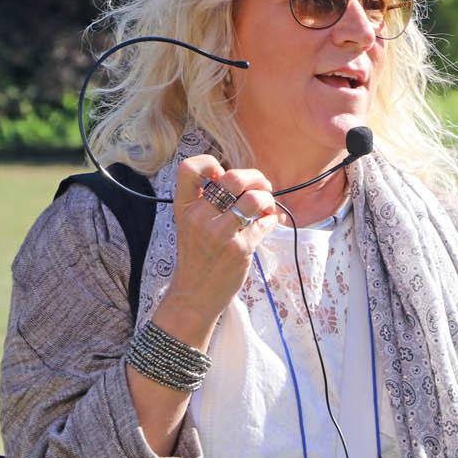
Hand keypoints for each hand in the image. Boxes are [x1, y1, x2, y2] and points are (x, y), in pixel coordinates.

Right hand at [150, 155, 275, 347]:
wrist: (194, 295)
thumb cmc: (198, 256)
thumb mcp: (191, 225)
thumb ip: (209, 202)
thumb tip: (246, 181)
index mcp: (185, 207)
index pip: (189, 168)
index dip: (209, 162)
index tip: (222, 174)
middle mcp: (199, 217)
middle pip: (233, 178)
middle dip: (256, 177)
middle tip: (263, 186)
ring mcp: (220, 234)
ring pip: (254, 199)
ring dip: (268, 199)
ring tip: (266, 207)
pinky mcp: (239, 249)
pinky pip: (266, 222)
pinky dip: (273, 219)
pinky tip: (269, 223)